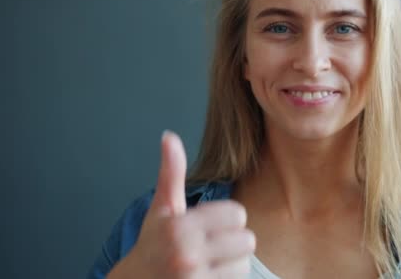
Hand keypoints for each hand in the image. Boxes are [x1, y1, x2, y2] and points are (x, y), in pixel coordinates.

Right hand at [108, 131, 254, 278]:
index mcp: (180, 228)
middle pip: (247, 240)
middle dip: (233, 242)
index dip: (227, 218)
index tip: (210, 225)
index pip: (237, 214)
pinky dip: (228, 278)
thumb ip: (171, 173)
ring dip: (232, 263)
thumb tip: (169, 136)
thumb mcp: (161, 209)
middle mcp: (187, 255)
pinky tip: (210, 276)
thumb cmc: (153, 245)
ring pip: (245, 264)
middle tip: (212, 245)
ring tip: (210, 263)